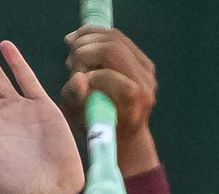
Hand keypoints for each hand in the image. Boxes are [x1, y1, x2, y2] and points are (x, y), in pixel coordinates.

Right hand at [63, 25, 159, 174]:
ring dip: (87, 39)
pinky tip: (78, 41)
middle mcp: (146, 83)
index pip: (107, 73)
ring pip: (114, 37)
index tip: (74, 78)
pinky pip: (117, 37)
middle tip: (70, 63)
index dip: (85, 72)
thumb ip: (76, 99)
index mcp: (134, 101)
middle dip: (83, 50)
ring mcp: (147, 70)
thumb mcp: (80, 118)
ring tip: (73, 56)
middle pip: (112, 48)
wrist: (124, 133)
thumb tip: (78, 79)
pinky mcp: (143, 60)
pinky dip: (94, 34)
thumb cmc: (98, 127)